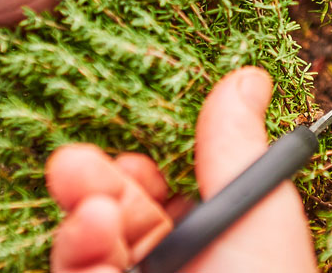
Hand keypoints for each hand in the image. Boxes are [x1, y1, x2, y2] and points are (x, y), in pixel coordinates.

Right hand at [45, 67, 317, 272]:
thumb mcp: (257, 216)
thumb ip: (237, 146)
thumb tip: (247, 76)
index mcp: (213, 249)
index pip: (154, 203)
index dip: (130, 175)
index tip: (119, 154)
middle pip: (107, 227)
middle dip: (89, 189)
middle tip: (74, 165)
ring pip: (82, 260)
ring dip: (81, 232)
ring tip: (94, 215)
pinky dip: (79, 262)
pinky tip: (93, 250)